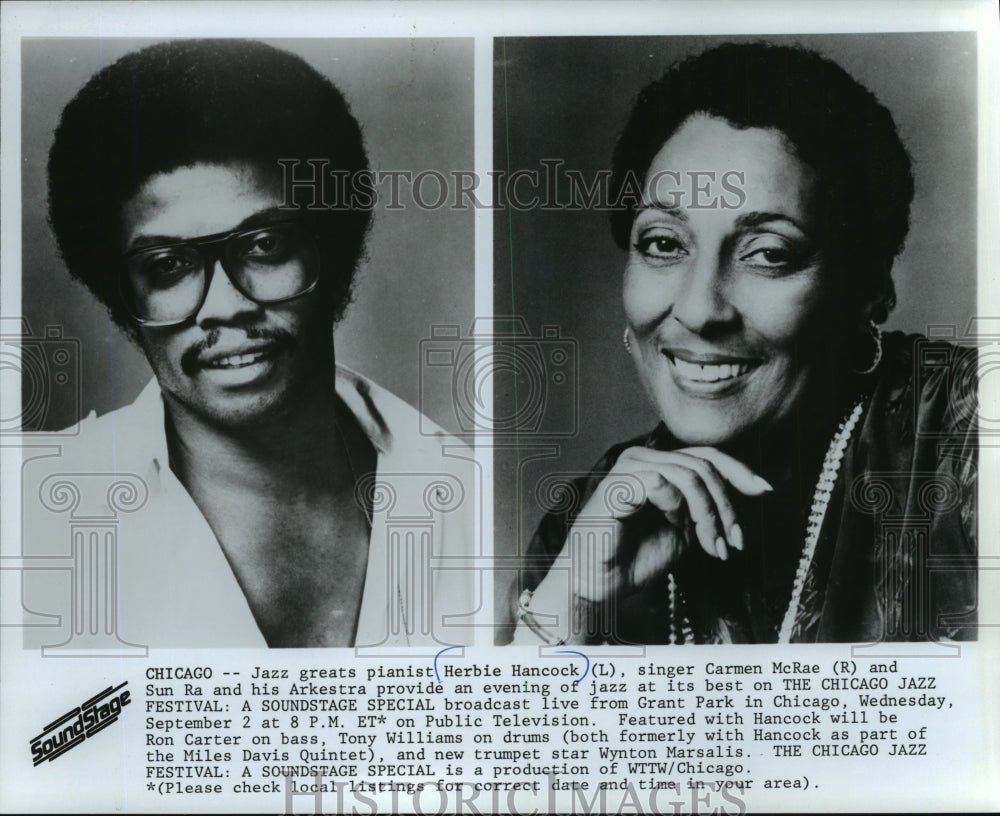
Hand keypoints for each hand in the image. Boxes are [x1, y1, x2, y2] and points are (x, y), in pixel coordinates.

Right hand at [564, 446, 771, 602]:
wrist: (603, 586)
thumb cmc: (636, 559)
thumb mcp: (687, 529)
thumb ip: (709, 505)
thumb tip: (755, 486)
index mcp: (658, 465)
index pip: (706, 455)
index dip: (739, 470)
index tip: (765, 490)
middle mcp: (643, 459)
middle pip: (704, 465)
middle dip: (727, 506)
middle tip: (733, 543)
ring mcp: (629, 468)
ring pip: (690, 474)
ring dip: (709, 514)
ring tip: (712, 545)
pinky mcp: (619, 484)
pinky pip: (664, 483)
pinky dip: (680, 508)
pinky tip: (677, 527)